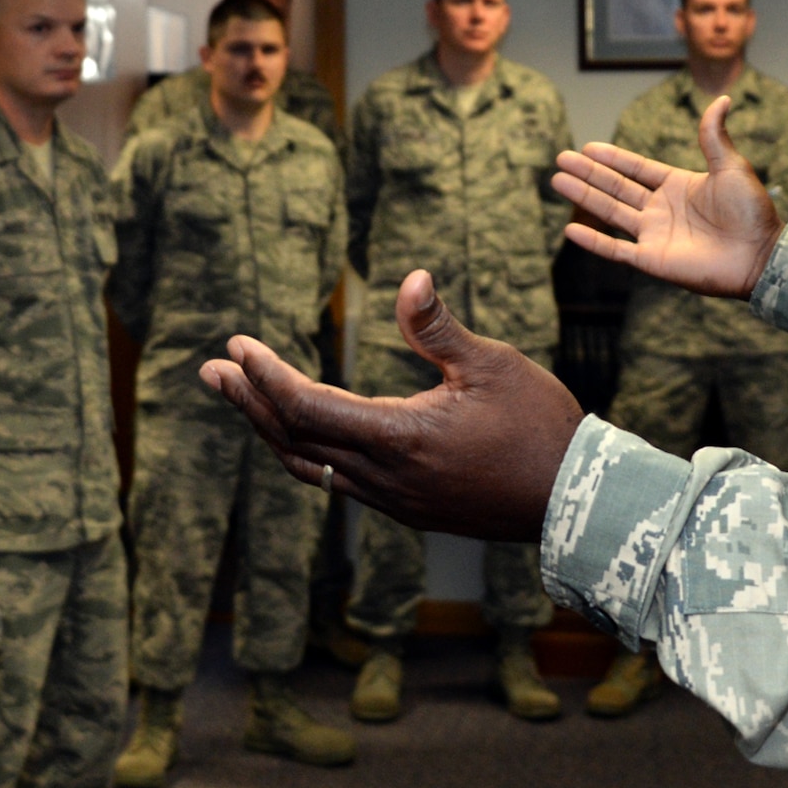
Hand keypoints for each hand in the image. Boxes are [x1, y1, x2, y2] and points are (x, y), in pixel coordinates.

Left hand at [201, 270, 584, 540]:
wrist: (575, 501)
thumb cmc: (539, 425)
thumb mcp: (493, 363)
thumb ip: (438, 327)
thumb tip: (409, 278)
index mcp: (400, 439)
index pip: (307, 407)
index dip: (265, 377)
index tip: (237, 346)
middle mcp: (385, 478)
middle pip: (293, 441)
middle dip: (249, 403)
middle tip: (212, 370)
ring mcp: (394, 500)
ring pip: (311, 467)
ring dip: (272, 430)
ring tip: (243, 397)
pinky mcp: (408, 509)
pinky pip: (338, 482)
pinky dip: (307, 452)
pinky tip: (303, 432)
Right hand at [553, 95, 783, 299]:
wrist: (760, 254)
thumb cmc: (751, 211)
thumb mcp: (731, 166)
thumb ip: (714, 136)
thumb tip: (721, 98)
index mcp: (676, 185)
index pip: (635, 169)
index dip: (612, 158)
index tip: (587, 147)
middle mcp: (661, 209)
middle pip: (616, 187)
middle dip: (588, 174)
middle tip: (560, 160)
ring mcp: (654, 235)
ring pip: (610, 213)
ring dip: (584, 198)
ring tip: (558, 181)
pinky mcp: (653, 260)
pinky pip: (617, 250)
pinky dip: (594, 242)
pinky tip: (571, 229)